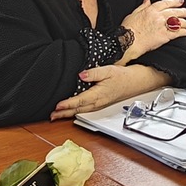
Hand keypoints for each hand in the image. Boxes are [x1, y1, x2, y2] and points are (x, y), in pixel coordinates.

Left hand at [49, 63, 167, 120]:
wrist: (134, 82)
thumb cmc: (122, 76)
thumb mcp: (108, 70)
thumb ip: (93, 73)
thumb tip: (81, 75)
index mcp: (98, 94)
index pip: (80, 100)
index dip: (68, 104)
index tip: (58, 105)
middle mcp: (97, 102)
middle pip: (77, 109)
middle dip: (64, 113)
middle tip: (51, 116)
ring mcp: (98, 105)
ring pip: (80, 111)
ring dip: (68, 114)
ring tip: (56, 116)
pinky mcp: (98, 104)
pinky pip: (84, 110)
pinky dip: (74, 112)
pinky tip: (69, 111)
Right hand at [119, 0, 185, 60]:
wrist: (127, 42)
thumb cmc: (127, 29)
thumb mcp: (133, 14)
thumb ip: (142, 6)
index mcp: (150, 10)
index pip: (166, 3)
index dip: (175, 2)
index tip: (181, 1)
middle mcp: (158, 16)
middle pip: (174, 12)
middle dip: (184, 11)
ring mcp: (162, 26)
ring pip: (177, 22)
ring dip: (185, 22)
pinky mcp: (164, 36)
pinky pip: (176, 33)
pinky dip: (183, 32)